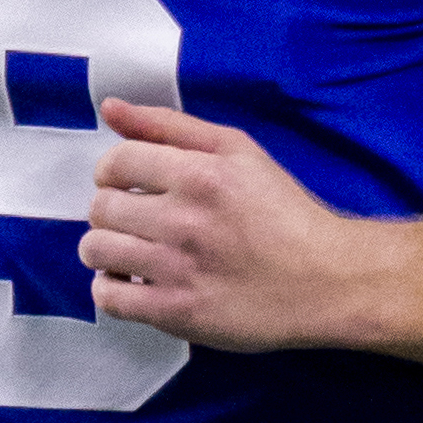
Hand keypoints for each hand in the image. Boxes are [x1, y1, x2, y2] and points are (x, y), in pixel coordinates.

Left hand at [79, 98, 422, 368]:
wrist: (326, 280)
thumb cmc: (283, 212)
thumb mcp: (238, 150)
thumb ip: (170, 125)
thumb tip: (110, 108)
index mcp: (200, 174)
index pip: (115, 163)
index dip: (112, 173)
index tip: (127, 185)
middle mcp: (185, 220)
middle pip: (101, 207)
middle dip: (111, 211)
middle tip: (137, 220)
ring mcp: (179, 269)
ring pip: (96, 251)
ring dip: (105, 249)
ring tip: (132, 252)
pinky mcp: (178, 313)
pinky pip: (110, 298)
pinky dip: (111, 288)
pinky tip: (135, 282)